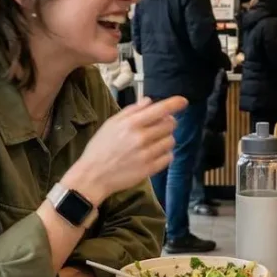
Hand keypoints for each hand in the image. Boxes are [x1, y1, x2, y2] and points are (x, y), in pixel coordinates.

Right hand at [61, 96, 188, 203]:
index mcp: (131, 124)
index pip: (161, 109)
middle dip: (168, 123)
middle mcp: (141, 138)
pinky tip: (154, 154)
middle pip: (170, 124)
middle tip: (159, 126)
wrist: (93, 175)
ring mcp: (147, 155)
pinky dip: (165, 154)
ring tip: (154, 142)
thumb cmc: (100, 147)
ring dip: (166, 139)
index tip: (183, 101)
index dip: (175, 103)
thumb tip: (149, 101)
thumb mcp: (111, 123)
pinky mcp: (150, 169)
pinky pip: (169, 157)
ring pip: (171, 141)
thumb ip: (131, 111)